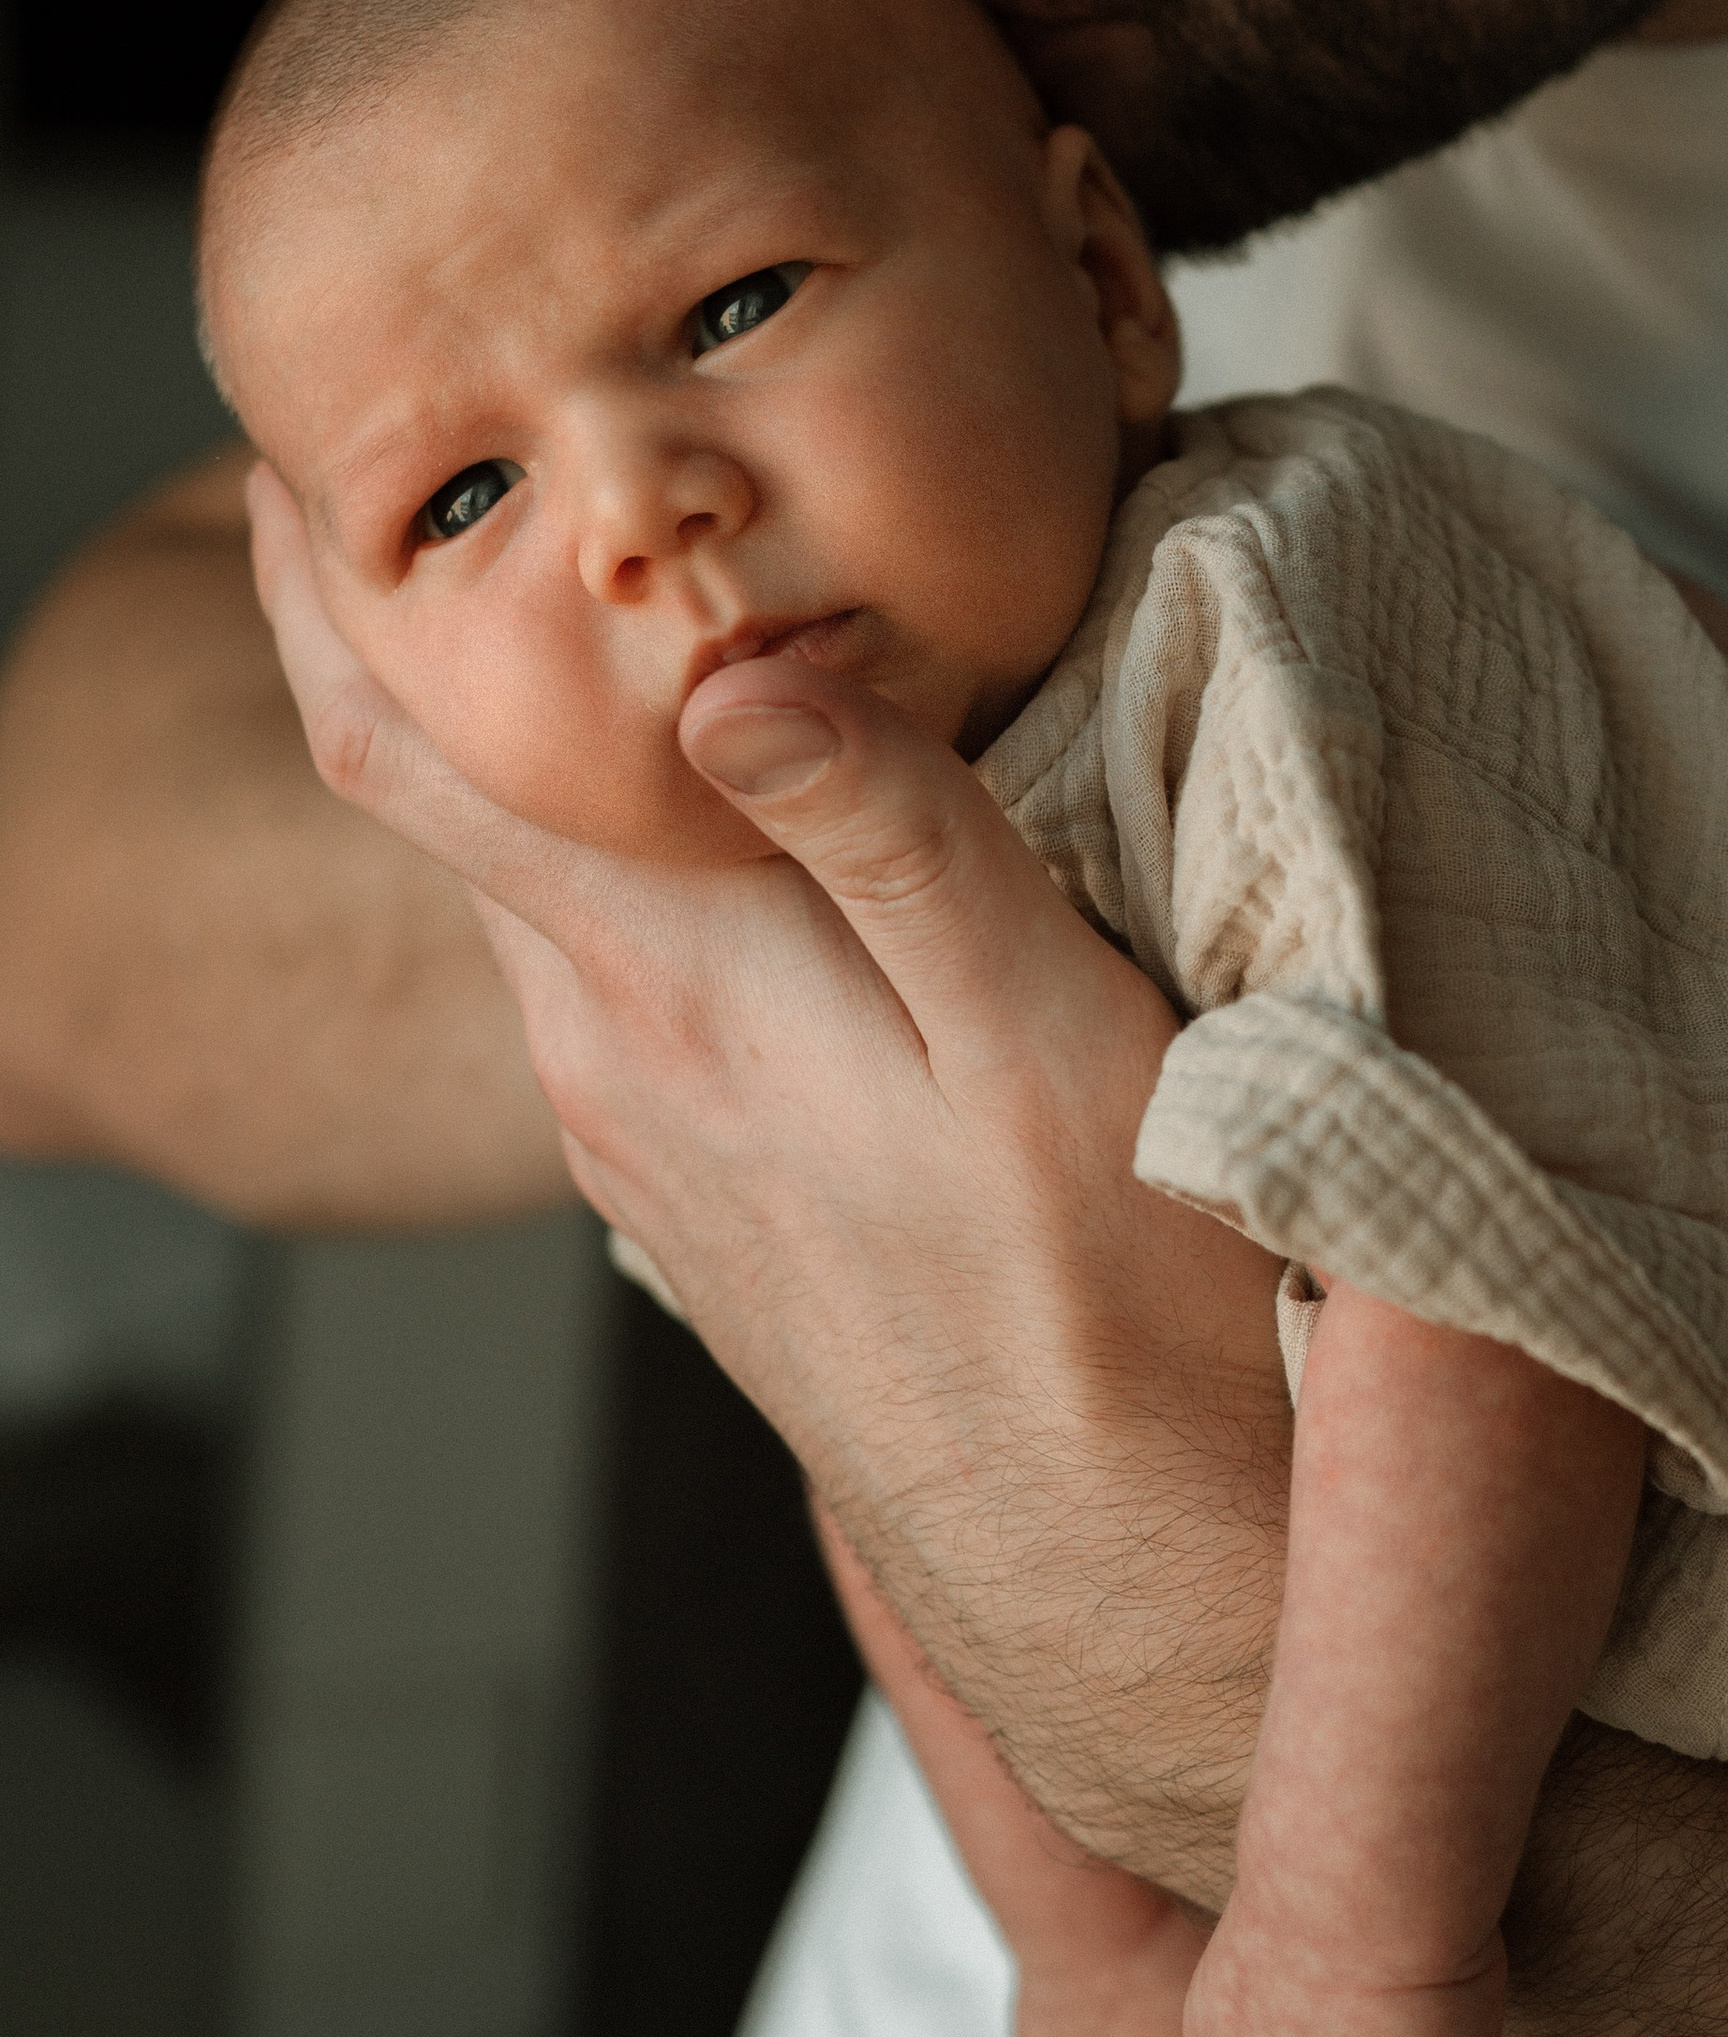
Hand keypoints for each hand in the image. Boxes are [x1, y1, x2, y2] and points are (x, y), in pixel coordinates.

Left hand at [245, 464, 1293, 1883]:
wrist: (1135, 1578)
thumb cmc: (1126, 1313)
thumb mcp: (1038, 1038)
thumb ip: (889, 836)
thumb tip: (730, 670)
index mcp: (674, 995)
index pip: (411, 759)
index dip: (324, 593)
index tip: (282, 458)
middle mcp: (616, 1068)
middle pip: (452, 814)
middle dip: (412, 643)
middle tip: (424, 480)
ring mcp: (653, 1144)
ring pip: (539, 900)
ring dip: (521, 758)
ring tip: (559, 621)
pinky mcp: (715, 1195)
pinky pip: (615, 983)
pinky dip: (609, 863)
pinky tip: (692, 830)